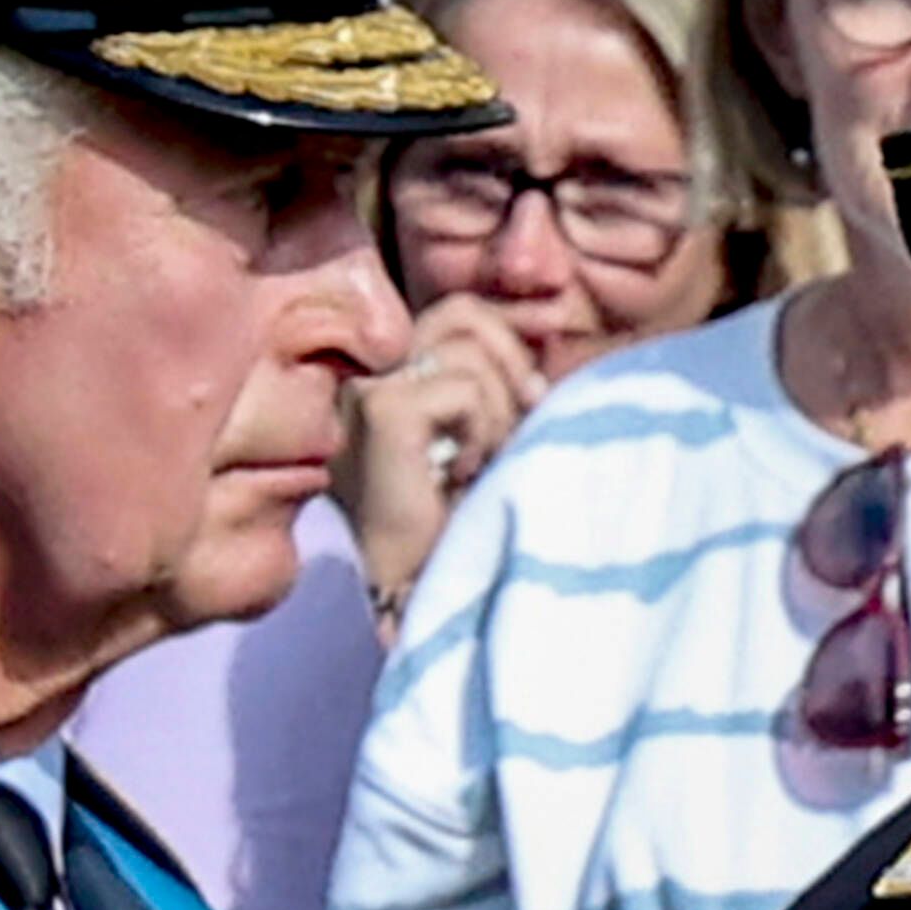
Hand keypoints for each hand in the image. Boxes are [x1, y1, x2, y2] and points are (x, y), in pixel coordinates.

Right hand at [333, 297, 547, 613]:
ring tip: (480, 467)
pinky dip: (483, 433)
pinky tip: (462, 478)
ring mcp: (362, 391)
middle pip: (463, 316)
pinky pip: (465, 389)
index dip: (510, 341)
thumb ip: (504, 376)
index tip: (533, 399)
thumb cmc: (473, 522)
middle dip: (513, 371)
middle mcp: (361, 377)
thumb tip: (549, 323)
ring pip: (468, 351)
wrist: (440, 596)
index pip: (456, 313)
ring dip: (499, 414)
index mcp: (384, 377)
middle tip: (517, 434)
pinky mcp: (382, 413)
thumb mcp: (494, 432)